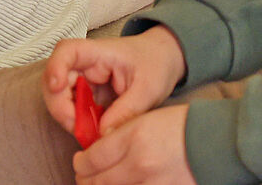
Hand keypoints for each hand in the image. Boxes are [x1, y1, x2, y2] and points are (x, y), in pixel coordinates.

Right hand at [42, 27, 186, 135]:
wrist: (161, 61)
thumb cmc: (155, 65)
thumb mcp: (148, 89)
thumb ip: (126, 111)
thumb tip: (103, 134)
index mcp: (96, 52)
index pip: (66, 52)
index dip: (55, 67)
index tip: (56, 87)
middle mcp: (81, 64)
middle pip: (54, 79)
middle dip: (60, 106)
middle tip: (78, 129)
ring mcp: (81, 79)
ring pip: (58, 96)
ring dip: (68, 117)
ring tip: (89, 134)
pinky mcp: (84, 93)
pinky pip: (72, 108)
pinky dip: (78, 122)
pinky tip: (93, 132)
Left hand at [72, 105, 194, 184]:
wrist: (219, 142)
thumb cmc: (182, 126)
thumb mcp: (143, 120)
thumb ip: (118, 135)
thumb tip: (95, 150)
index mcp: (133, 140)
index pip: (91, 159)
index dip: (80, 164)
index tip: (80, 162)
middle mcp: (141, 165)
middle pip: (97, 182)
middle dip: (86, 180)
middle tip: (84, 178)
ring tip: (98, 184)